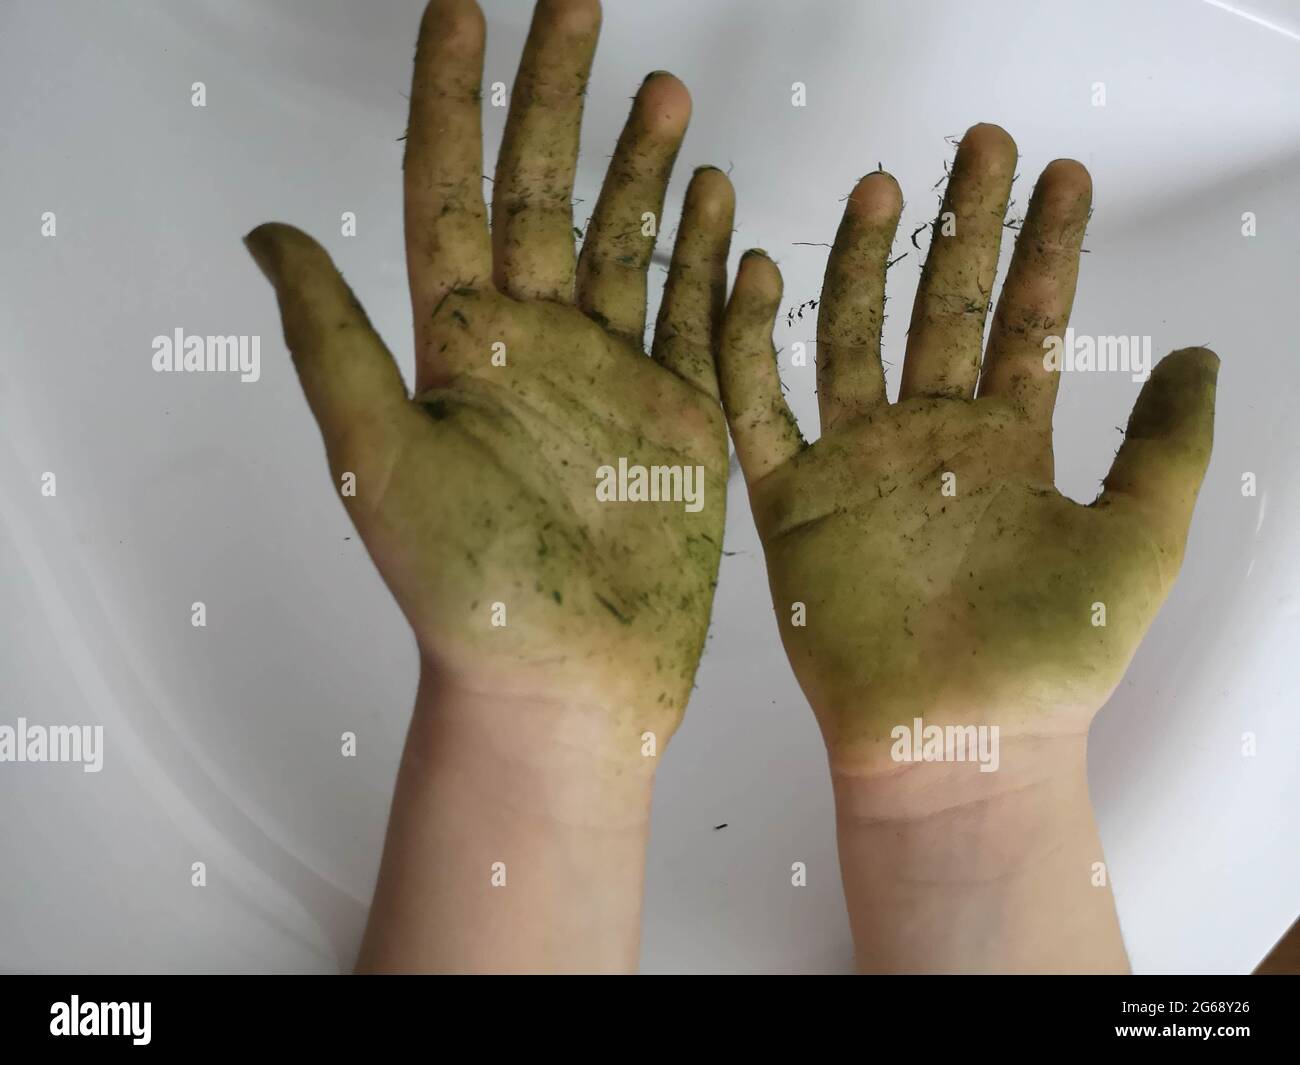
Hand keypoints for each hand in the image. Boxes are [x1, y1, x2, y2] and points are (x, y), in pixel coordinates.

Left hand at [246, 0, 732, 753]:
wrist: (566, 681)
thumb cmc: (469, 591)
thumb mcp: (377, 459)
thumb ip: (333, 341)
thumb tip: (265, 234)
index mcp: (461, 345)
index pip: (451, 189)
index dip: (454, 95)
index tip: (464, 9)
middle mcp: (535, 346)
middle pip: (546, 193)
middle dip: (561, 99)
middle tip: (579, 8)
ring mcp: (611, 376)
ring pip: (626, 244)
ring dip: (644, 168)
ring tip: (663, 91)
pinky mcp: (676, 417)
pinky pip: (695, 319)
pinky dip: (712, 262)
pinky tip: (722, 203)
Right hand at [718, 124, 1216, 765]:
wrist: (958, 742)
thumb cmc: (1048, 661)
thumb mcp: (1138, 543)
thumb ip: (1166, 447)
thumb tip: (1200, 356)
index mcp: (1009, 445)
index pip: (1027, 320)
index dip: (1048, 247)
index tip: (1062, 175)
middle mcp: (931, 439)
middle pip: (942, 308)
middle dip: (961, 226)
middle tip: (977, 147)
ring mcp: (859, 463)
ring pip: (853, 337)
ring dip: (864, 264)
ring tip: (881, 189)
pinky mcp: (794, 502)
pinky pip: (760, 409)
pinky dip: (750, 344)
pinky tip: (755, 275)